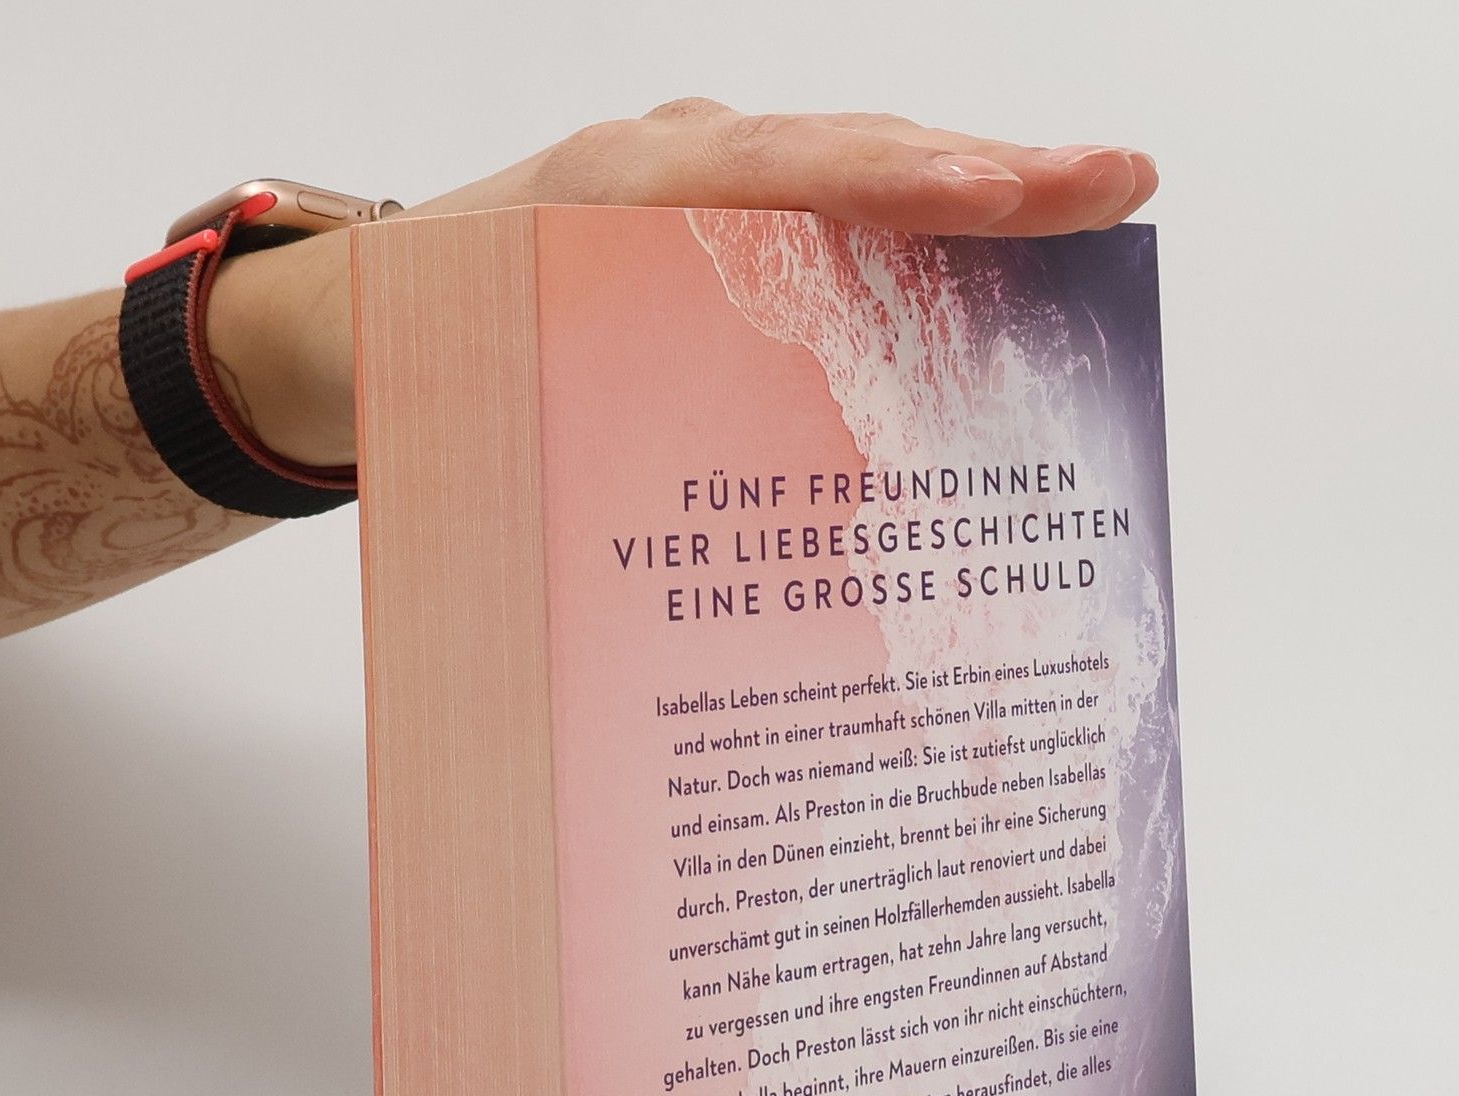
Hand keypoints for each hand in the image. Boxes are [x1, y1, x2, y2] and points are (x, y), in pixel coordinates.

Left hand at [207, 103, 1158, 469]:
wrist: (340, 327)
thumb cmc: (411, 364)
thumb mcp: (472, 398)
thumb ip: (569, 437)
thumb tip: (676, 580)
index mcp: (614, 194)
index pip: (784, 172)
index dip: (901, 185)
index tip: (1005, 189)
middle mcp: (671, 171)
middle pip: (850, 153)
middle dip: (988, 173)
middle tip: (1118, 181)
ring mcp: (697, 193)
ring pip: (851, 178)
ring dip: (968, 201)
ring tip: (1093, 211)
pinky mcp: (709, 234)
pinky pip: (822, 224)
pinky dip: (907, 242)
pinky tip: (990, 281)